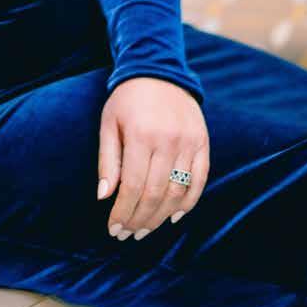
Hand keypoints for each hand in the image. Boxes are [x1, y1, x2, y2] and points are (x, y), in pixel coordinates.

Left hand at [97, 77, 208, 240]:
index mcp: (140, 135)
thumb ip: (107, 160)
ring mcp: (189, 143)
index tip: (113, 228)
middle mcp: (168, 141)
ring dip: (160, 217)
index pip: (132, 186)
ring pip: (177, 193)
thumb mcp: (109, 123)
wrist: (159, 71)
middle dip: (139, 219)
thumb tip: (104, 197)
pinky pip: (199, 181)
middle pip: (155, 194)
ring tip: (145, 230)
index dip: (123, 211)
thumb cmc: (127, 100)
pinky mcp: (203, 143)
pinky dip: (188, 204)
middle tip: (127, 234)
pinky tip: (173, 217)